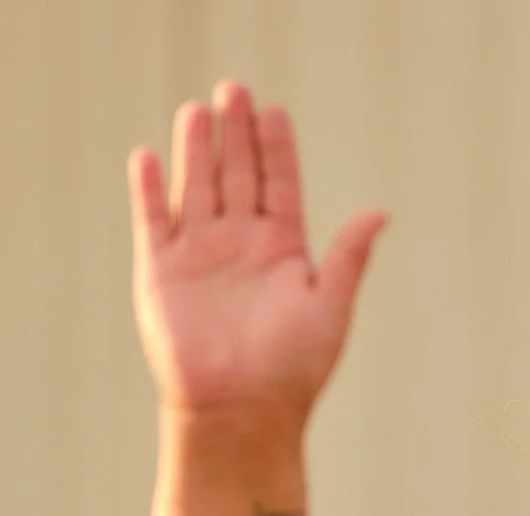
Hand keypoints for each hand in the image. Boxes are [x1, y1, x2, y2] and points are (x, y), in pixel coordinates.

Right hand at [129, 81, 387, 420]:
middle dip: (236, 134)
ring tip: (199, 111)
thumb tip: (379, 213)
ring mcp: (199, 254)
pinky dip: (149, 189)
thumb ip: (348, 257)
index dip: (277, 148)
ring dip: (197, 150)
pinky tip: (150, 156)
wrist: (240, 411)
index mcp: (283, 250)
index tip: (274, 110)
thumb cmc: (292, 369)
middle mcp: (240, 245)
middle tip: (234, 90)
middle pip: (238, 175)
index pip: (280, 185)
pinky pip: (152, 220)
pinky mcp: (160, 271)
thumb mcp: (330, 308)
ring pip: (197, 187)